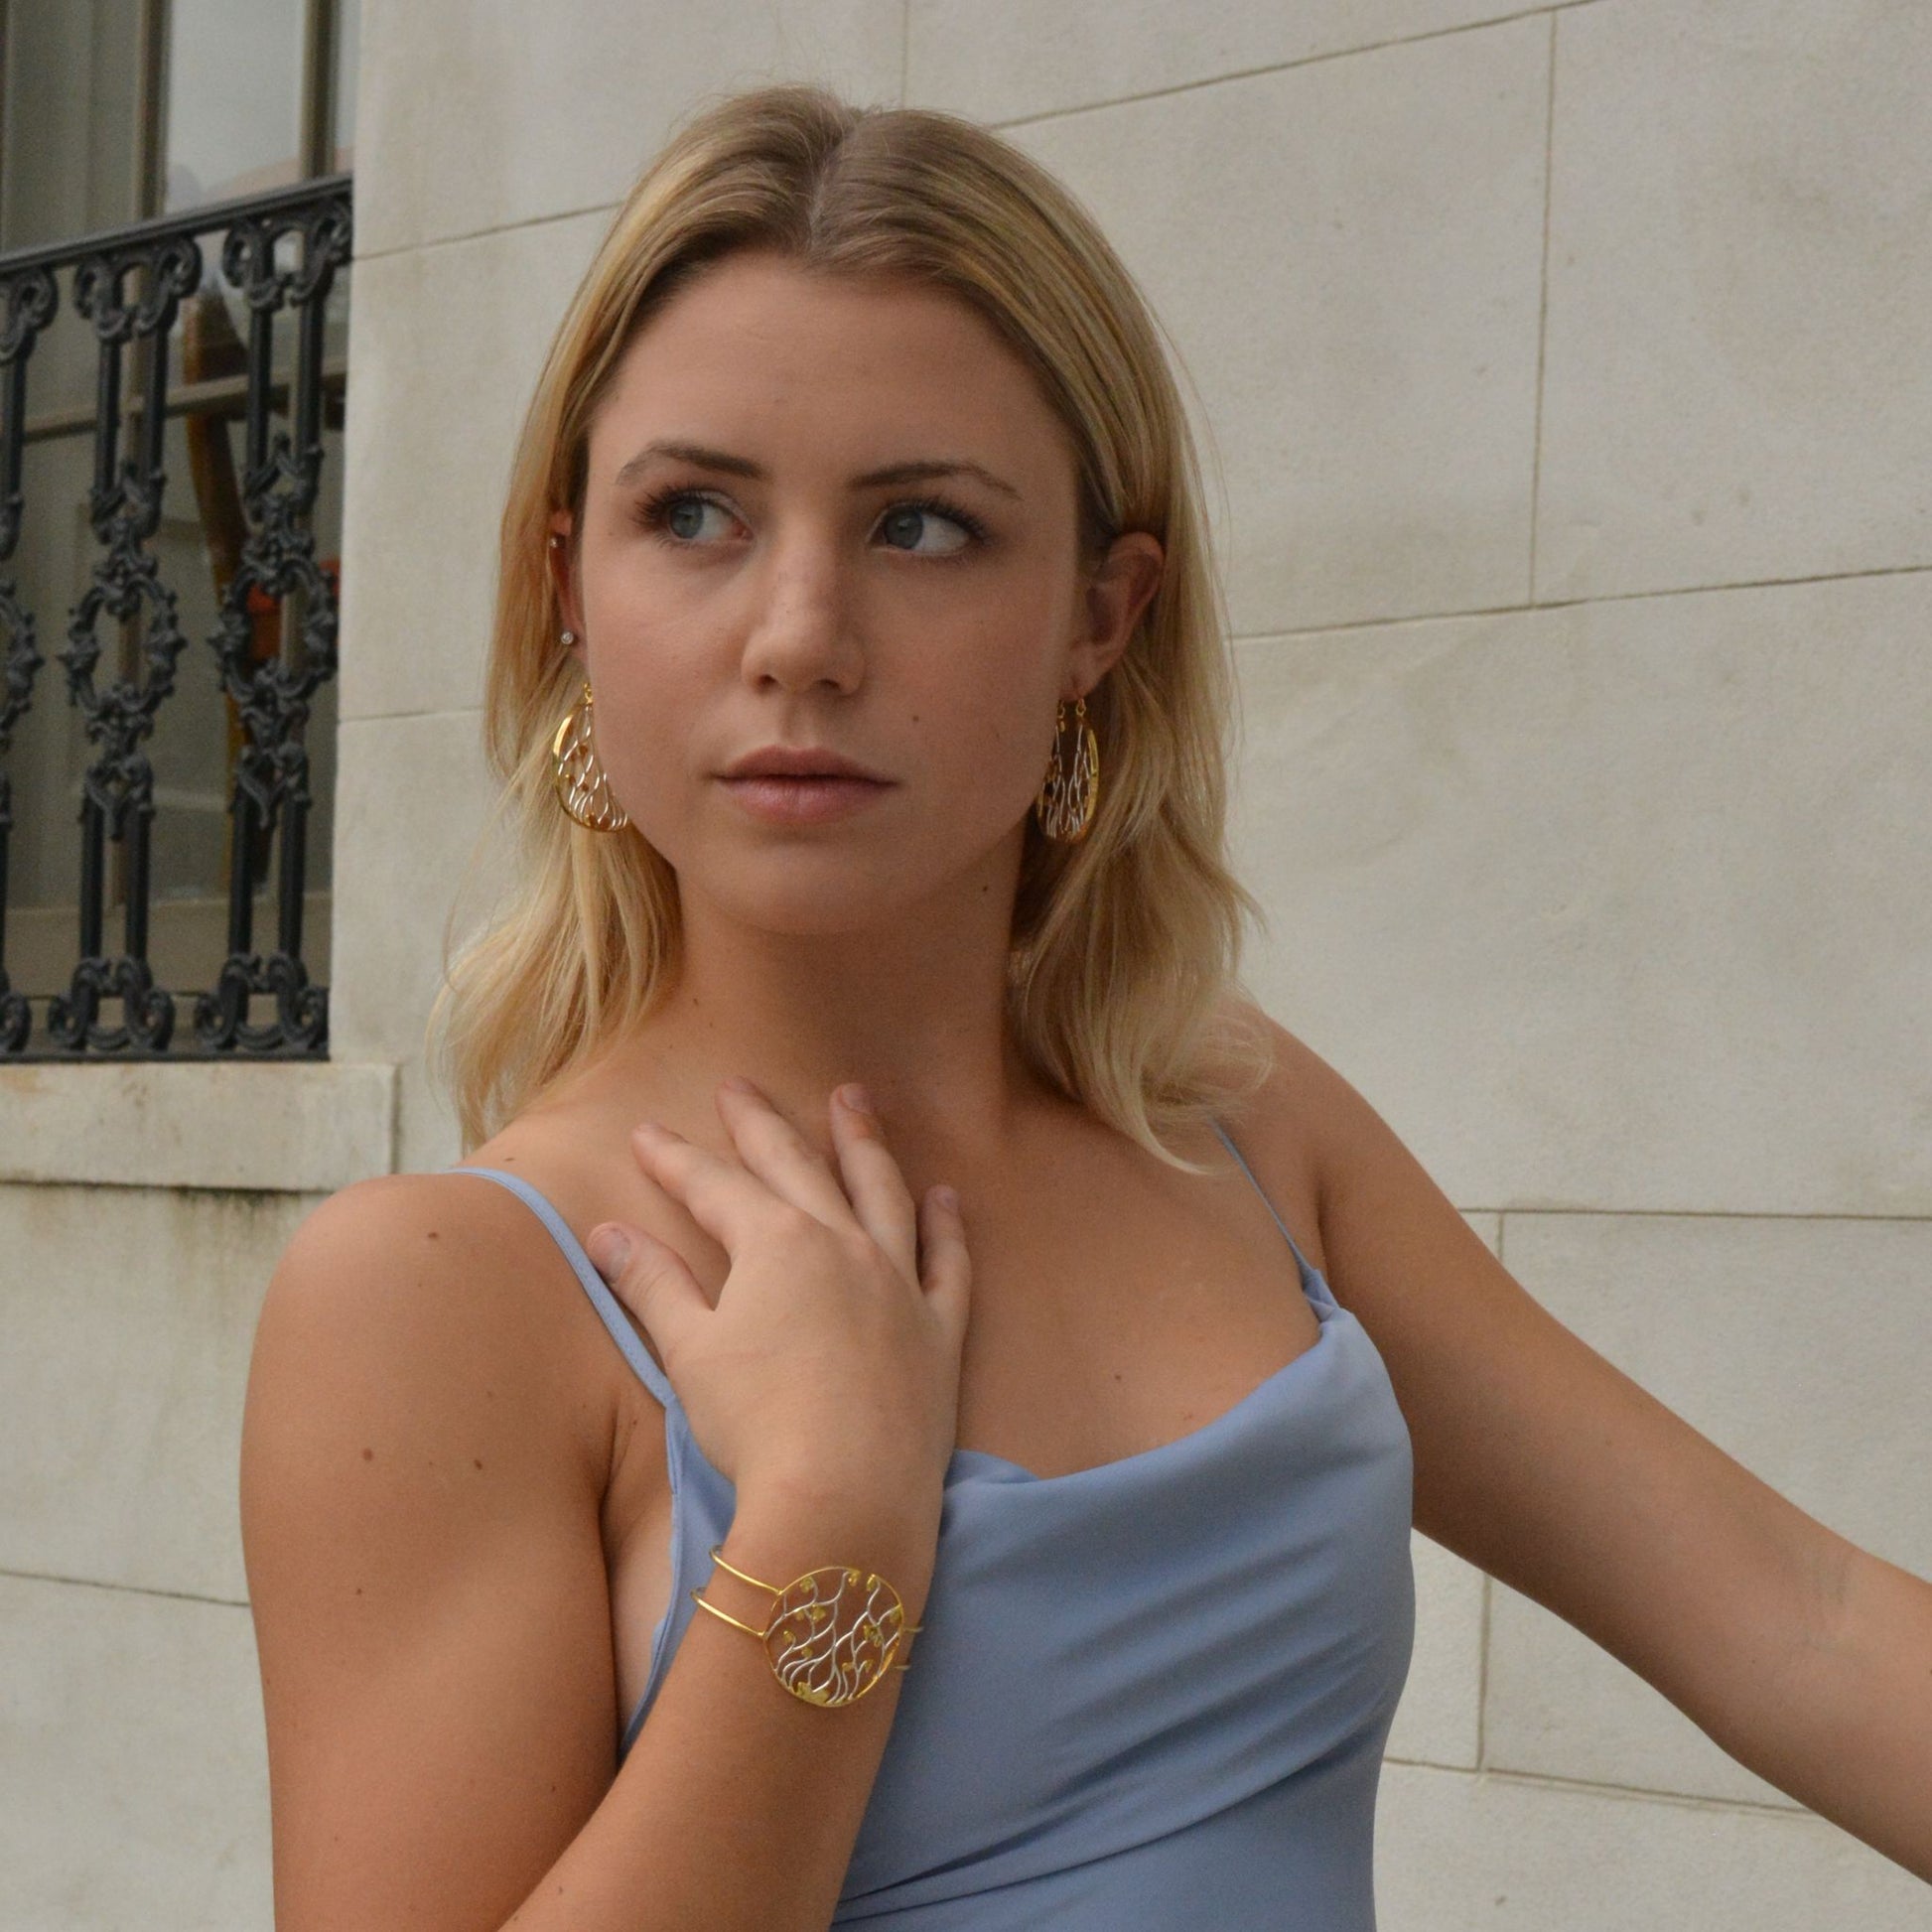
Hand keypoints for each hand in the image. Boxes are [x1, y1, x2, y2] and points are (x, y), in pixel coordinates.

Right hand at [584, 1080, 971, 1514]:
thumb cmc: (756, 1426)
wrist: (845, 1497)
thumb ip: (653, 1286)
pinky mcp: (940, 1331)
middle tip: (740, 1085)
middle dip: (762, 1125)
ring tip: (854, 1098)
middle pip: (797, 1168)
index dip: (677, 1159)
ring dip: (864, 1142)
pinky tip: (945, 1196)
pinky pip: (947, 1262)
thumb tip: (607, 1234)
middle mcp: (843, 1246)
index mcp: (776, 1246)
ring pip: (882, 1193)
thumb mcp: (690, 1353)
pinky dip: (947, 1225)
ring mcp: (899, 1283)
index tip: (647, 1132)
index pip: (716, 1187)